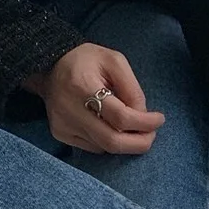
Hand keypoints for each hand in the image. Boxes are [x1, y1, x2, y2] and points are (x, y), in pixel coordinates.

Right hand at [20, 43, 165, 153]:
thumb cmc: (86, 61)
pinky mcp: (60, 134)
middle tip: (151, 136)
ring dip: (125, 141)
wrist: (49, 65)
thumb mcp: (114, 61)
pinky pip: (94, 147)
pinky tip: (110, 126)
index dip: (144, 123)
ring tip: (133, 128)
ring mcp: (63, 125)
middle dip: (138, 143)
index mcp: (82, 86)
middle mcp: (69, 110)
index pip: (120, 117)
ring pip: (105, 147)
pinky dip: (109, 141)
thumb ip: (132, 88)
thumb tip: (143, 116)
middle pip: (112, 141)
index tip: (159, 119)